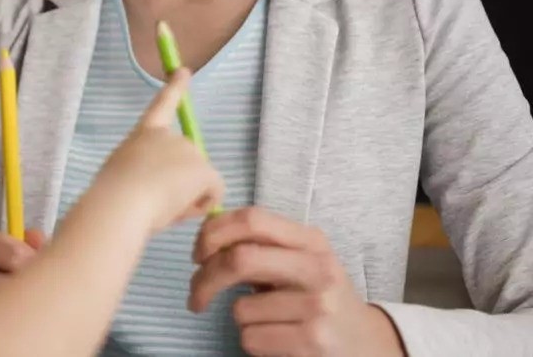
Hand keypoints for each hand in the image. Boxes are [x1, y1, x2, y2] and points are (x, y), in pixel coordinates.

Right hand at [100, 67, 224, 231]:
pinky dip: (200, 206)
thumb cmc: (114, 194)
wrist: (122, 202)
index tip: (184, 70)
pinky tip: (179, 210)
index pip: (162, 106)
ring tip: (160, 208)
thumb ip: (143, 172)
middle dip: (180, 184)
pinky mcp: (204, 169)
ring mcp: (189, 150)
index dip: (175, 88)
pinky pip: (212, 194)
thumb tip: (164, 191)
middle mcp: (169, 136)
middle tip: (156, 202)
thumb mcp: (124, 174)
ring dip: (185, 198)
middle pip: (186, 163)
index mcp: (144, 134)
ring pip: (197, 183)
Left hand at [190, 207, 405, 355]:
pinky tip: (276, 340)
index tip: (198, 255)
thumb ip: (260, 246)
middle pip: (240, 259)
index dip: (213, 233)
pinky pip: (250, 337)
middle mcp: (317, 268)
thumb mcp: (299, 262)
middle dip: (205, 279)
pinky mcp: (312, 341)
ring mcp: (317, 306)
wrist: (367, 344)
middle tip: (196, 296)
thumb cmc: (317, 299)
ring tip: (265, 322)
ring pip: (240, 308)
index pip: (251, 219)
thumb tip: (205, 241)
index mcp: (310, 241)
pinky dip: (251, 341)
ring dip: (239, 318)